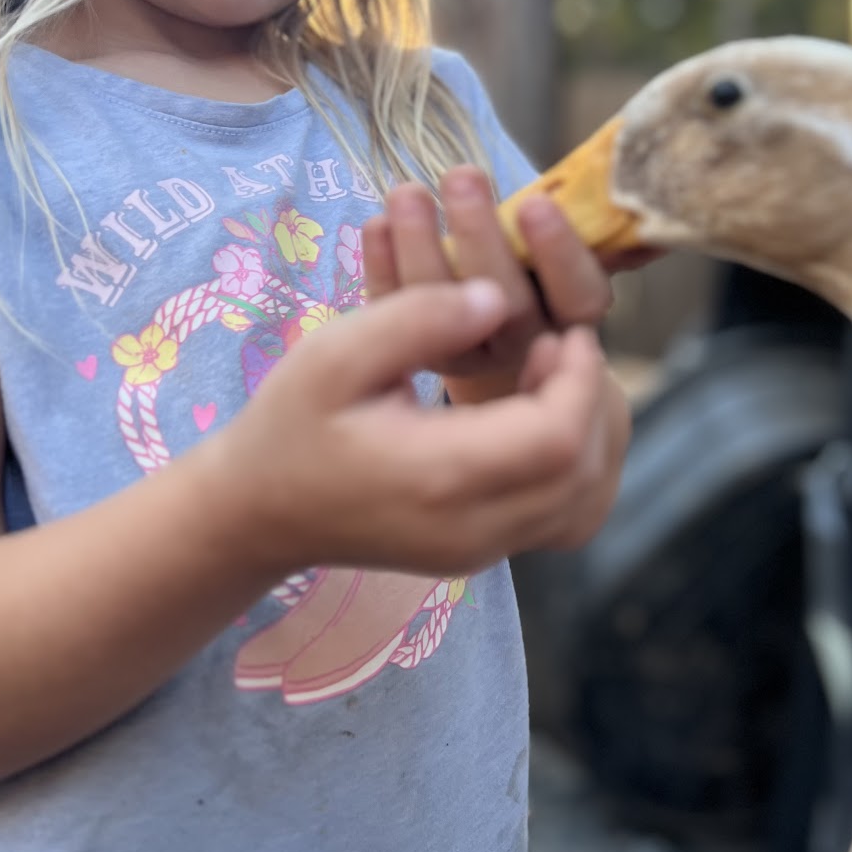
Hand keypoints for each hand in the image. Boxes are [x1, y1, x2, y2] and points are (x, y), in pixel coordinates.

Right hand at [195, 279, 619, 578]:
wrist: (257, 512)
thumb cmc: (290, 424)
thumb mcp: (334, 353)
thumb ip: (416, 318)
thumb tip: (498, 297)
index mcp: (438, 476)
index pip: (558, 439)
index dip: (580, 379)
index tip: (564, 329)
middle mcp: (471, 529)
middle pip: (583, 473)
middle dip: (591, 400)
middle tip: (561, 345)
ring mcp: (481, 552)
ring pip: (584, 504)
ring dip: (593, 436)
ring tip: (553, 378)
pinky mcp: (483, 554)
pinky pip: (562, 518)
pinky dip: (577, 467)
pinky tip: (541, 418)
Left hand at [362, 166, 615, 404]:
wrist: (500, 358)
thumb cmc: (546, 286)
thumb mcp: (580, 269)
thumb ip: (611, 244)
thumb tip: (653, 219)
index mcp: (573, 326)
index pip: (578, 296)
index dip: (558, 251)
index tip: (535, 202)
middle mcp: (524, 348)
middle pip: (505, 302)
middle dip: (481, 233)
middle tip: (463, 176)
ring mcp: (467, 356)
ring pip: (444, 312)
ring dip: (423, 245)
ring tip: (409, 191)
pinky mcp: (417, 353)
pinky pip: (395, 315)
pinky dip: (381, 268)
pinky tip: (374, 224)